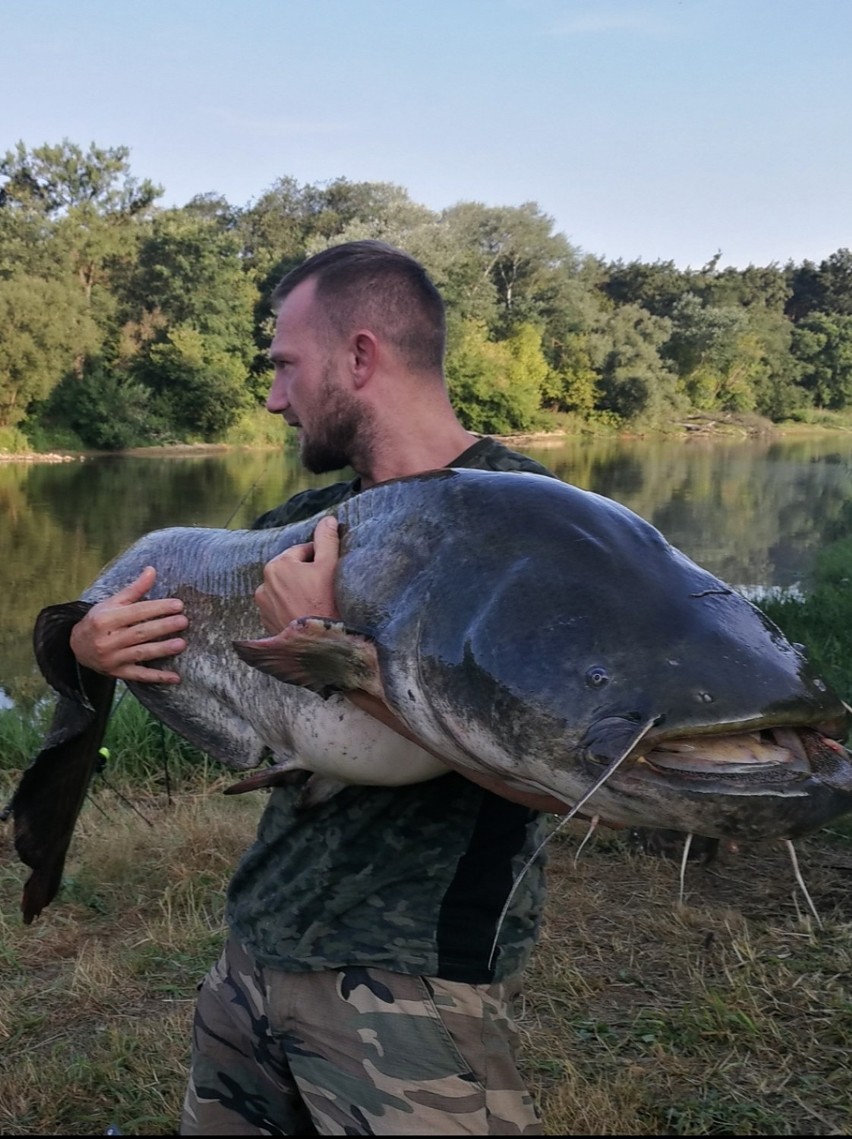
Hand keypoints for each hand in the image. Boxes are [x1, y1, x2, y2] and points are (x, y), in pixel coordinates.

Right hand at [69, 566, 187, 683]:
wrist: (76, 647)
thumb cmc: (98, 620)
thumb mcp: (112, 603)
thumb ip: (134, 589)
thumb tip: (152, 570)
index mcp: (106, 619)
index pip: (136, 612)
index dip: (158, 608)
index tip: (178, 605)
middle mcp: (108, 639)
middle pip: (140, 633)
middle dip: (163, 627)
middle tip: (184, 621)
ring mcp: (112, 658)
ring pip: (141, 653)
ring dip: (162, 650)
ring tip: (182, 644)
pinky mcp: (117, 673)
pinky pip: (139, 676)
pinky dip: (157, 677)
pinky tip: (175, 677)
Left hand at [255, 515, 339, 633]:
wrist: (318, 646)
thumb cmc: (326, 603)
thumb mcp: (330, 566)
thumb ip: (327, 539)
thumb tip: (328, 519)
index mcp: (277, 565)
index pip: (303, 551)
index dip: (320, 559)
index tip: (331, 572)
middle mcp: (263, 584)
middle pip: (292, 571)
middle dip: (307, 575)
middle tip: (326, 589)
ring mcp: (263, 605)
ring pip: (285, 589)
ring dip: (298, 591)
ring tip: (316, 604)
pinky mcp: (266, 622)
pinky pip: (280, 607)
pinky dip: (291, 608)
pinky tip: (306, 615)